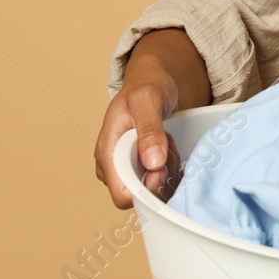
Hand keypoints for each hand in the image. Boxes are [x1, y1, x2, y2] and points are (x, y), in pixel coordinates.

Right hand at [94, 48, 184, 208]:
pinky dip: (171, 168)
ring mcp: (127, 170)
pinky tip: (169, 148)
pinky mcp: (140, 169)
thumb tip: (152, 162)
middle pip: (141, 195)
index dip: (146, 188)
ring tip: (166, 140)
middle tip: (167, 145)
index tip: (162, 166)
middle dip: (162, 175)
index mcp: (107, 152)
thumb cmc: (145, 87)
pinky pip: (162, 183)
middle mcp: (113, 167)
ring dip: (169, 168)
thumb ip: (149, 129)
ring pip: (154, 190)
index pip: (122, 194)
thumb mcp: (147, 100)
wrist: (152, 82)